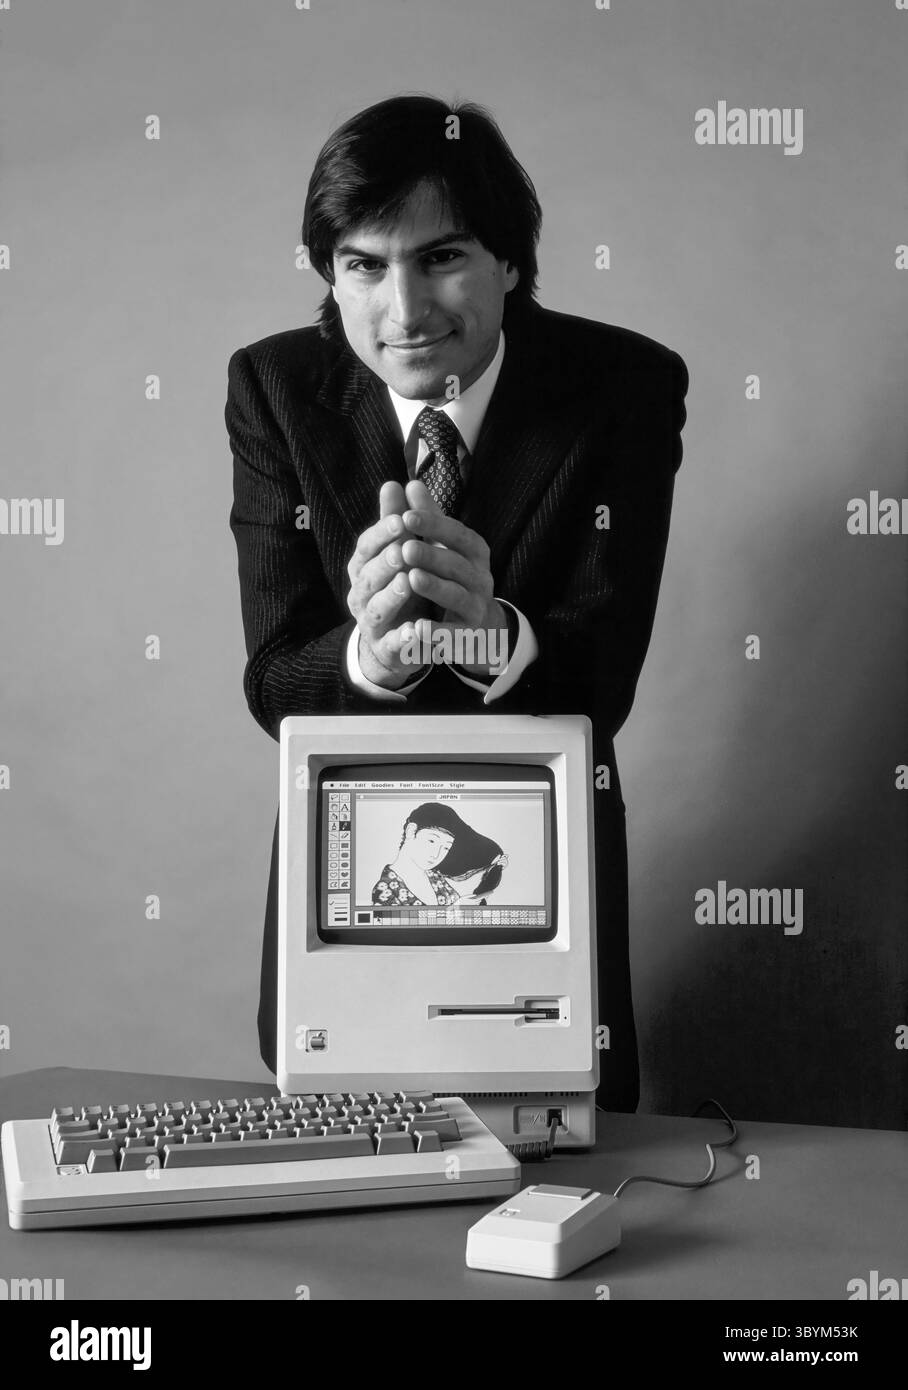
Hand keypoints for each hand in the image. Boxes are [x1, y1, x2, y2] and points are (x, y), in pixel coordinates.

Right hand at [346, 481, 433, 687]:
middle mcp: (361, 595)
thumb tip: (394, 483)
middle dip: (386, 562)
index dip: (383, 533)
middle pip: (369, 577)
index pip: (367, 547)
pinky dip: (404, 637)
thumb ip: (396, 522)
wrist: (398, 638)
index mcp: (363, 568)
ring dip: (391, 596)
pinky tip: (417, 629)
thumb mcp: (398, 552)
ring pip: (377, 609)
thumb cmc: (399, 586)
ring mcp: (372, 623)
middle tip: (404, 550)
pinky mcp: (389, 648)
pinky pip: (395, 643)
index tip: (402, 520)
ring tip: (408, 581)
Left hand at [399, 479, 508, 676]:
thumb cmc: (453, 577)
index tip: (407, 516)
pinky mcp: (469, 634)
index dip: (434, 525)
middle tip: (406, 548)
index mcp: (474, 551)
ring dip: (436, 587)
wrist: (478, 626)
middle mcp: (480, 576)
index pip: (457, 533)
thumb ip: (428, 519)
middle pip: (457, 564)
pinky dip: (438, 631)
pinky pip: (454, 632)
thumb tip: (410, 483)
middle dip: (432, 555)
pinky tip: (417, 627)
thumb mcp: (444, 547)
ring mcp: (477, 606)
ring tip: (413, 579)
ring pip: (458, 595)